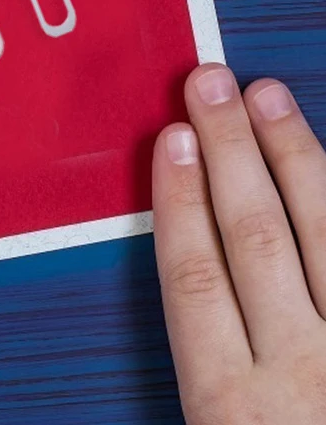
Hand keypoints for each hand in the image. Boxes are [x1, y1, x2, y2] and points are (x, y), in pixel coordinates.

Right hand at [154, 63, 325, 423]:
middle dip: (229, 151)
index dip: (180, 198)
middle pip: (256, 238)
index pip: (196, 277)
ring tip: (269, 101)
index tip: (170, 140)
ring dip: (294, 161)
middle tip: (211, 85)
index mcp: (240, 413)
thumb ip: (218, 386)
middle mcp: (307, 382)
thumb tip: (196, 293)